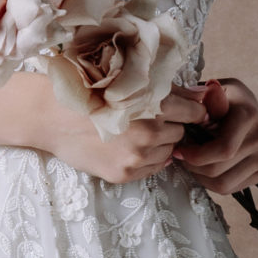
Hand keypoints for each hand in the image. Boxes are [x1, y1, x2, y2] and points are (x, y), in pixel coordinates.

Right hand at [24, 78, 209, 185]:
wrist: (50, 115)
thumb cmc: (90, 92)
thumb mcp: (130, 84)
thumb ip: (172, 92)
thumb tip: (206, 96)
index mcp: (153, 106)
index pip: (194, 113)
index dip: (190, 111)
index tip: (182, 110)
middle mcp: (148, 133)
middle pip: (181, 134)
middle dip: (171, 126)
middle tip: (147, 118)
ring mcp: (136, 157)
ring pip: (169, 152)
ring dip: (159, 144)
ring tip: (133, 132)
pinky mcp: (124, 174)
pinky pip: (152, 168)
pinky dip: (146, 158)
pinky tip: (126, 146)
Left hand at [173, 77, 257, 193]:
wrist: (245, 106)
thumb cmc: (222, 98)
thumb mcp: (212, 90)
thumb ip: (206, 96)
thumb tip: (206, 94)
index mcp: (250, 116)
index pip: (223, 150)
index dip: (195, 156)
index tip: (179, 151)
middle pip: (219, 171)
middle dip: (194, 167)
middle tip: (183, 157)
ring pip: (224, 185)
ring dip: (201, 177)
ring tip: (194, 163)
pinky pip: (232, 188)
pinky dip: (214, 182)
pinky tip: (208, 166)